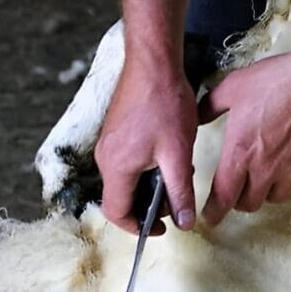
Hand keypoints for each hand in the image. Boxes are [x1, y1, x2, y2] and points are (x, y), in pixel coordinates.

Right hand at [94, 56, 196, 234]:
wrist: (153, 63)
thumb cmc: (164, 104)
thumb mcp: (178, 155)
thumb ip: (181, 192)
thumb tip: (185, 223)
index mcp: (116, 168)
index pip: (116, 213)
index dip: (138, 227)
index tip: (162, 228)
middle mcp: (105, 158)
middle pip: (120, 198)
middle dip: (147, 207)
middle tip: (176, 202)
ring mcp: (108, 144)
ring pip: (124, 181)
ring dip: (148, 187)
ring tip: (176, 178)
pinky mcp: (115, 132)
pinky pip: (125, 163)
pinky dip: (144, 171)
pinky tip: (168, 159)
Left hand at [197, 48, 290, 225]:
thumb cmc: (277, 81)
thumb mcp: (233, 87)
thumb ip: (210, 106)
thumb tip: (197, 116)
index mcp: (240, 152)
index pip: (223, 196)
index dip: (214, 212)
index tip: (211, 218)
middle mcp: (265, 168)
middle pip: (249, 203)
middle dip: (240, 200)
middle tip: (239, 189)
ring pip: (276, 197)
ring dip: (267, 191)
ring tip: (266, 175)